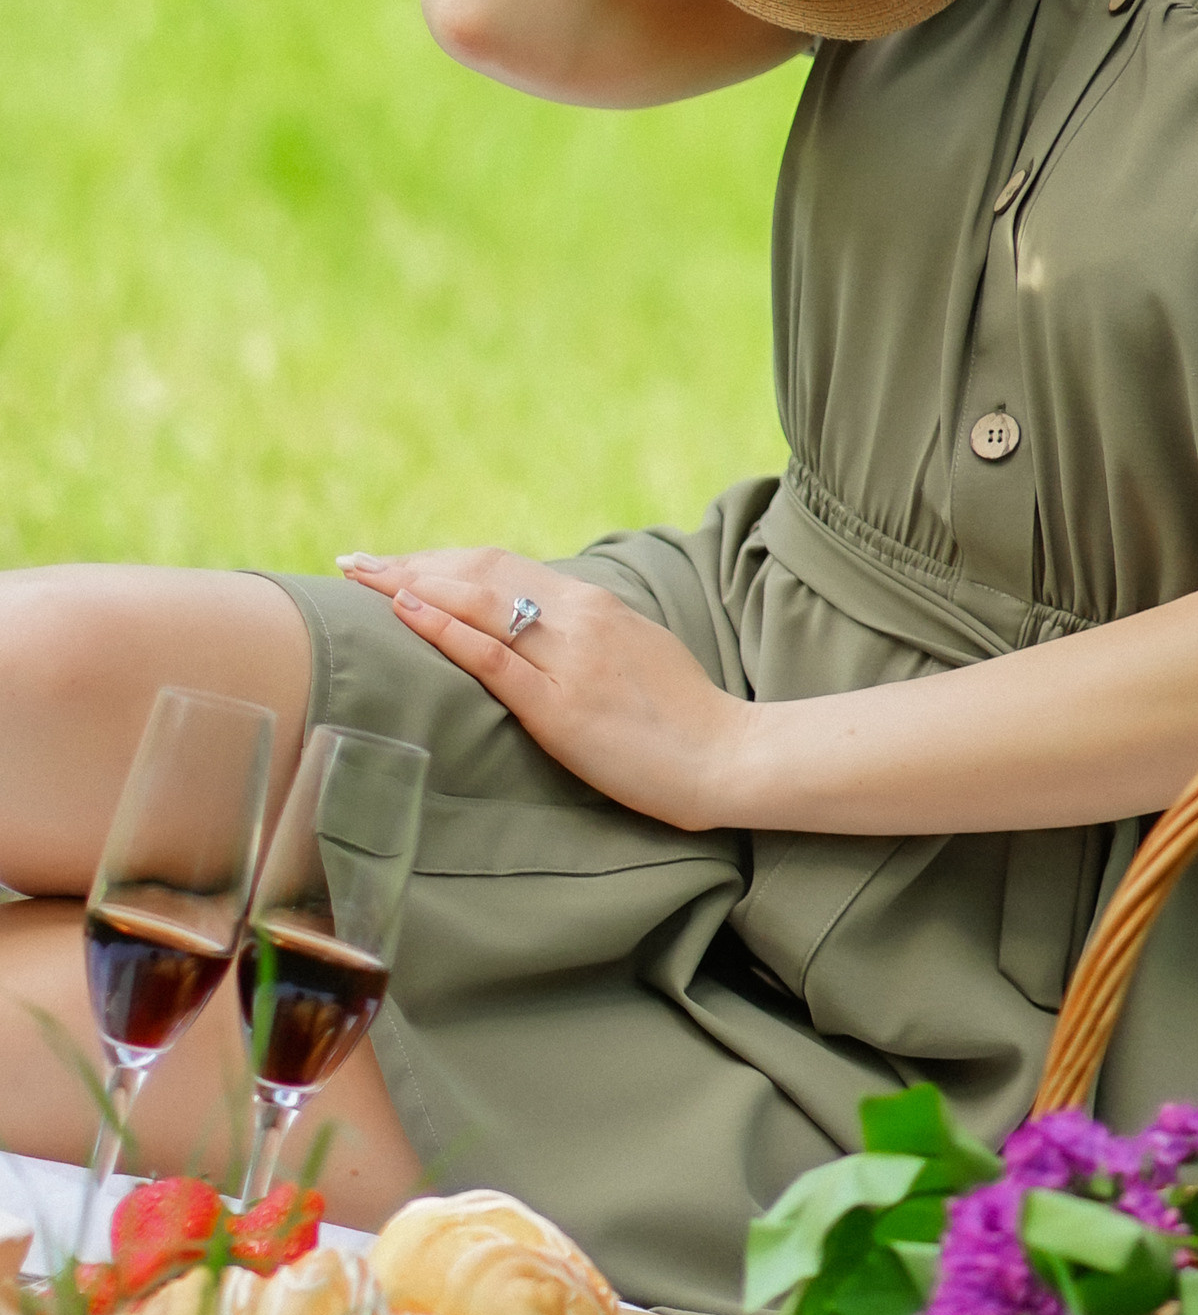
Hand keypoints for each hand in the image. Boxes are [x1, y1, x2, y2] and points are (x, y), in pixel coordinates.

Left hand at [336, 548, 754, 833]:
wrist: (725, 754)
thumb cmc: (677, 716)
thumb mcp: (629, 652)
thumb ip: (580, 634)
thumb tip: (530, 629)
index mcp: (593, 602)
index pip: (500, 566)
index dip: (440, 560)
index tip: (391, 561)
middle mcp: (578, 616)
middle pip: (479, 572)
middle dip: (411, 563)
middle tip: (354, 561)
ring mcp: (569, 658)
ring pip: (479, 601)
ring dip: (412, 583)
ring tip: (362, 578)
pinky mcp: (561, 706)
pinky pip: (492, 657)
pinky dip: (443, 628)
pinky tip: (405, 613)